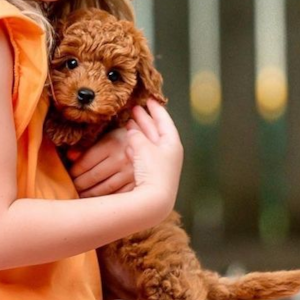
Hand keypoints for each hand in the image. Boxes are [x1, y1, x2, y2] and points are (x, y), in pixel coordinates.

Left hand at [70, 127, 135, 197]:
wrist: (153, 143)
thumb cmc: (124, 138)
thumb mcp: (107, 135)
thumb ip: (88, 146)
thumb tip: (69, 156)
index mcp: (112, 143)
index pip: (86, 162)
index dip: (74, 171)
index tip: (68, 175)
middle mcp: (122, 158)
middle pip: (94, 176)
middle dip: (79, 184)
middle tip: (71, 188)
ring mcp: (131, 173)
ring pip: (105, 188)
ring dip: (90, 194)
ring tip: (80, 196)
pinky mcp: (138, 183)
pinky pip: (119, 195)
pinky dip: (107, 200)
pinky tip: (98, 202)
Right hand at [125, 100, 182, 219]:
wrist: (155, 200)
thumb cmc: (153, 172)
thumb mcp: (143, 148)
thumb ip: (136, 136)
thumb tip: (131, 131)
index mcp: (172, 143)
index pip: (164, 120)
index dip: (156, 109)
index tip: (149, 99)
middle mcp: (168, 151)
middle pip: (156, 130)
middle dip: (145, 119)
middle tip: (135, 109)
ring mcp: (161, 162)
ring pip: (149, 142)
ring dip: (139, 132)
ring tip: (128, 123)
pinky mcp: (152, 172)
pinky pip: (143, 153)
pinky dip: (136, 146)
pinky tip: (128, 142)